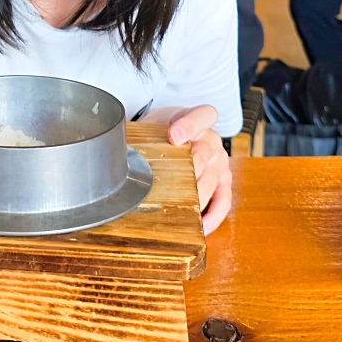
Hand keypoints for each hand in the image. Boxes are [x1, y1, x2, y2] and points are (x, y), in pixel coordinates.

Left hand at [142, 105, 232, 233]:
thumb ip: (145, 131)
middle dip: (188, 171)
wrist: (175, 137)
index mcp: (197, 119)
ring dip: (196, 198)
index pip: (203, 115)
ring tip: (182, 212)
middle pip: (203, 154)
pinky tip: (201, 226)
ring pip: (210, 180)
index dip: (190, 125)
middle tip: (173, 185)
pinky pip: (223, 200)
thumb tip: (118, 149)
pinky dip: (213, 215)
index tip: (173, 136)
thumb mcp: (155, 124)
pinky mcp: (223, 181)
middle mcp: (212, 139)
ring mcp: (220, 161)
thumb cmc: (163, 133)